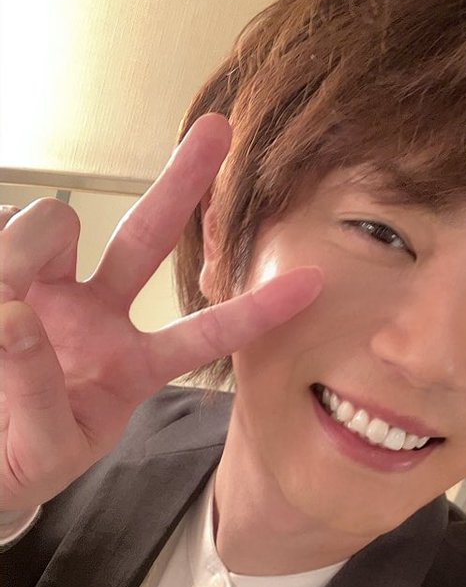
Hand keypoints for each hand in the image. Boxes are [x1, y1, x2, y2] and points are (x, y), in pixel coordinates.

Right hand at [0, 114, 320, 512]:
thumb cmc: (14, 456)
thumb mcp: (42, 449)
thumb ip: (38, 393)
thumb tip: (16, 316)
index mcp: (129, 367)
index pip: (201, 337)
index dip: (254, 311)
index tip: (313, 283)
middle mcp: (96, 316)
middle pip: (146, 237)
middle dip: (181, 183)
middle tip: (217, 130)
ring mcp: (47, 291)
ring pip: (55, 227)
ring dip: (29, 244)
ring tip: (2, 297)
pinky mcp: (0, 276)